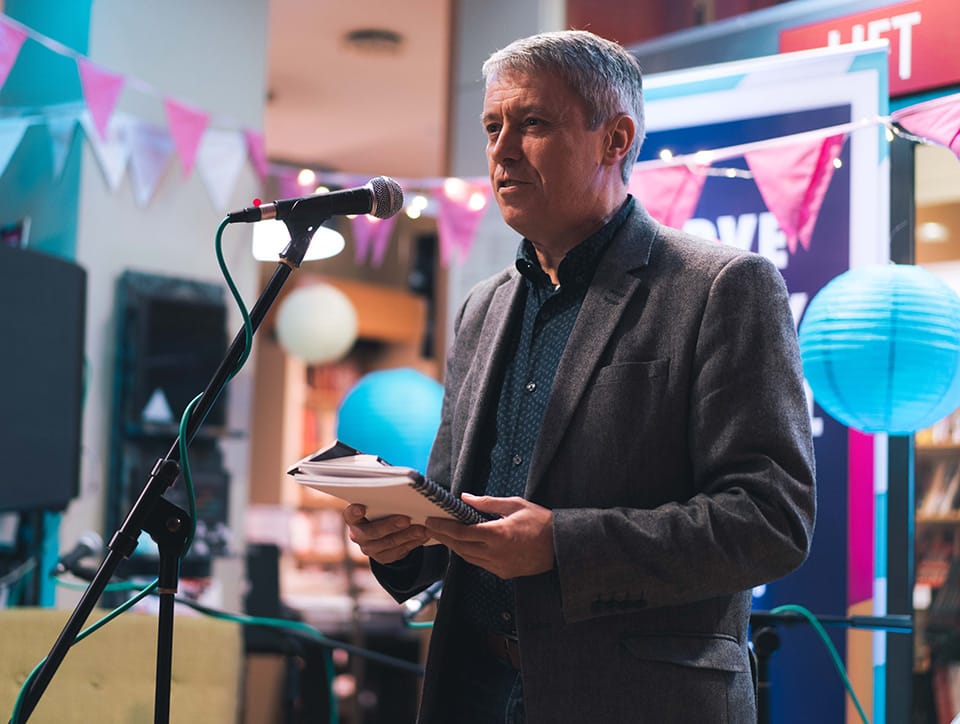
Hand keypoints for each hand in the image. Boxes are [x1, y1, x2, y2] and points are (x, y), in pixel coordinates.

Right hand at [343, 504, 428, 563]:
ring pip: (388, 543)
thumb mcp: (379, 503)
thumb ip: (384, 499)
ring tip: (422, 529)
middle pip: (372, 532)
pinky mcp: (382, 558)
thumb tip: (402, 490)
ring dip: (407, 536)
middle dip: (391, 525)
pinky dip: (413, 543)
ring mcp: (369, 548)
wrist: (384, 530)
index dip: (354, 511)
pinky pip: (398, 552)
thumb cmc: (382, 509)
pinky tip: (423, 536)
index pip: (350, 514)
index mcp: (354, 518)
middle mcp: (357, 534)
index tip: (361, 507)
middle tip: (407, 519)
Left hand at [424, 494, 554, 578]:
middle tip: (431, 528)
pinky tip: (464, 545)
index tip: (431, 521)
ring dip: (454, 547)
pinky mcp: (504, 573)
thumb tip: (465, 498)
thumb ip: (487, 502)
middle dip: (443, 537)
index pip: (462, 532)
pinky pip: (480, 564)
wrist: (561, 546)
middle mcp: (496, 553)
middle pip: (460, 547)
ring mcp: (499, 566)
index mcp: (498, 534)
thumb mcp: (515, 505)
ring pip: (468, 558)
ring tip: (443, 535)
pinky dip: (469, 554)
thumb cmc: (541, 522)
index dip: (443, 527)